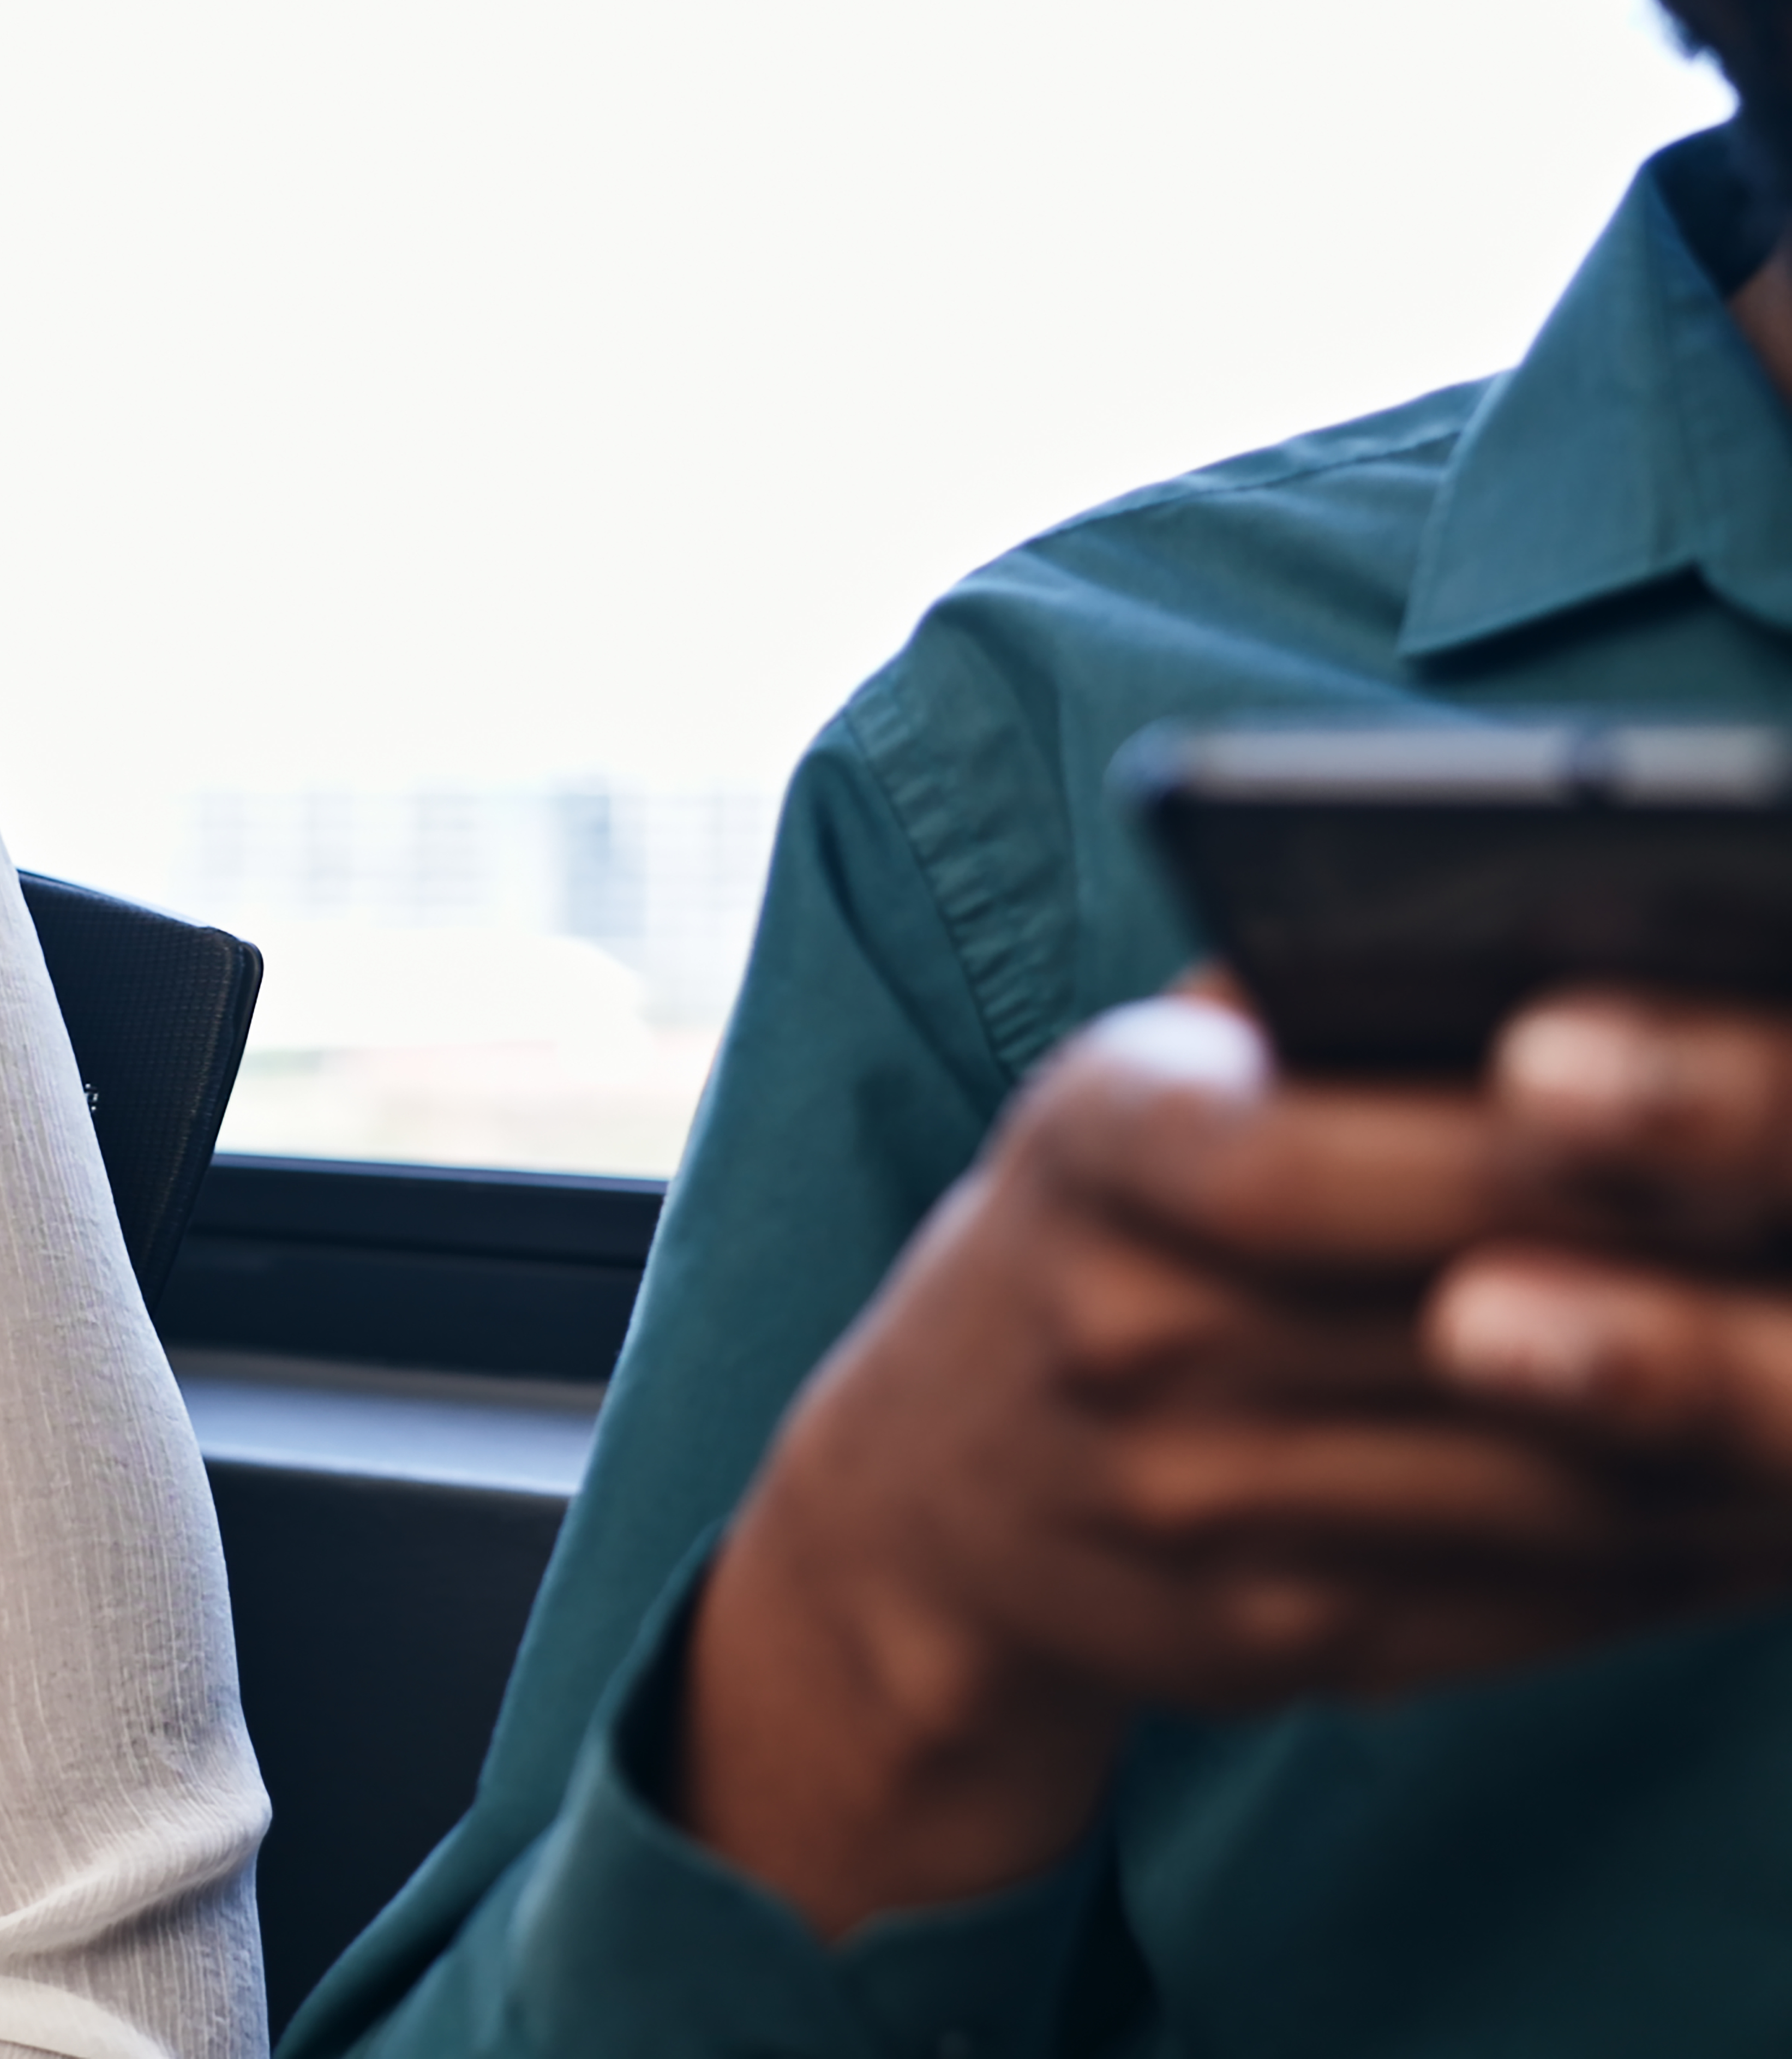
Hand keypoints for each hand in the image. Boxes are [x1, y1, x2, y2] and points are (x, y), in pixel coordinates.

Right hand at [677, 992, 1791, 1937]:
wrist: (919, 1503)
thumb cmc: (1089, 1237)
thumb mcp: (1141, 1085)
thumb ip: (1309, 1019)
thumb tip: (1598, 984)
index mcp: (1098, 1151)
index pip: (1325, 1150)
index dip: (1552, 1137)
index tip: (1723, 1105)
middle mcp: (1128, 1337)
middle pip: (1493, 1319)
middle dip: (1707, 1281)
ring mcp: (1202, 1510)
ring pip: (1561, 1480)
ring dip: (1743, 1432)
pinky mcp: (1288, 1641)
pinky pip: (1552, 1597)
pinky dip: (1701, 1550)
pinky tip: (1782, 1487)